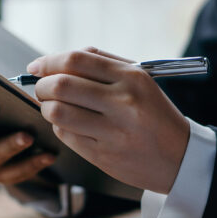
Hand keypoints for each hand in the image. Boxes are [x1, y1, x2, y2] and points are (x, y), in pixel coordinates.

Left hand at [27, 47, 189, 193]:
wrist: (179, 157)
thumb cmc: (154, 114)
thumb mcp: (140, 80)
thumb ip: (102, 64)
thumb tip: (58, 60)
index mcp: (132, 78)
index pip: (77, 60)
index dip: (49, 61)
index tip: (37, 67)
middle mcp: (123, 103)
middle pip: (61, 85)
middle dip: (42, 86)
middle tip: (42, 88)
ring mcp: (113, 131)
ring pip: (58, 112)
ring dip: (46, 107)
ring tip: (53, 106)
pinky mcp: (103, 155)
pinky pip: (65, 135)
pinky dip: (59, 126)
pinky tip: (69, 123)